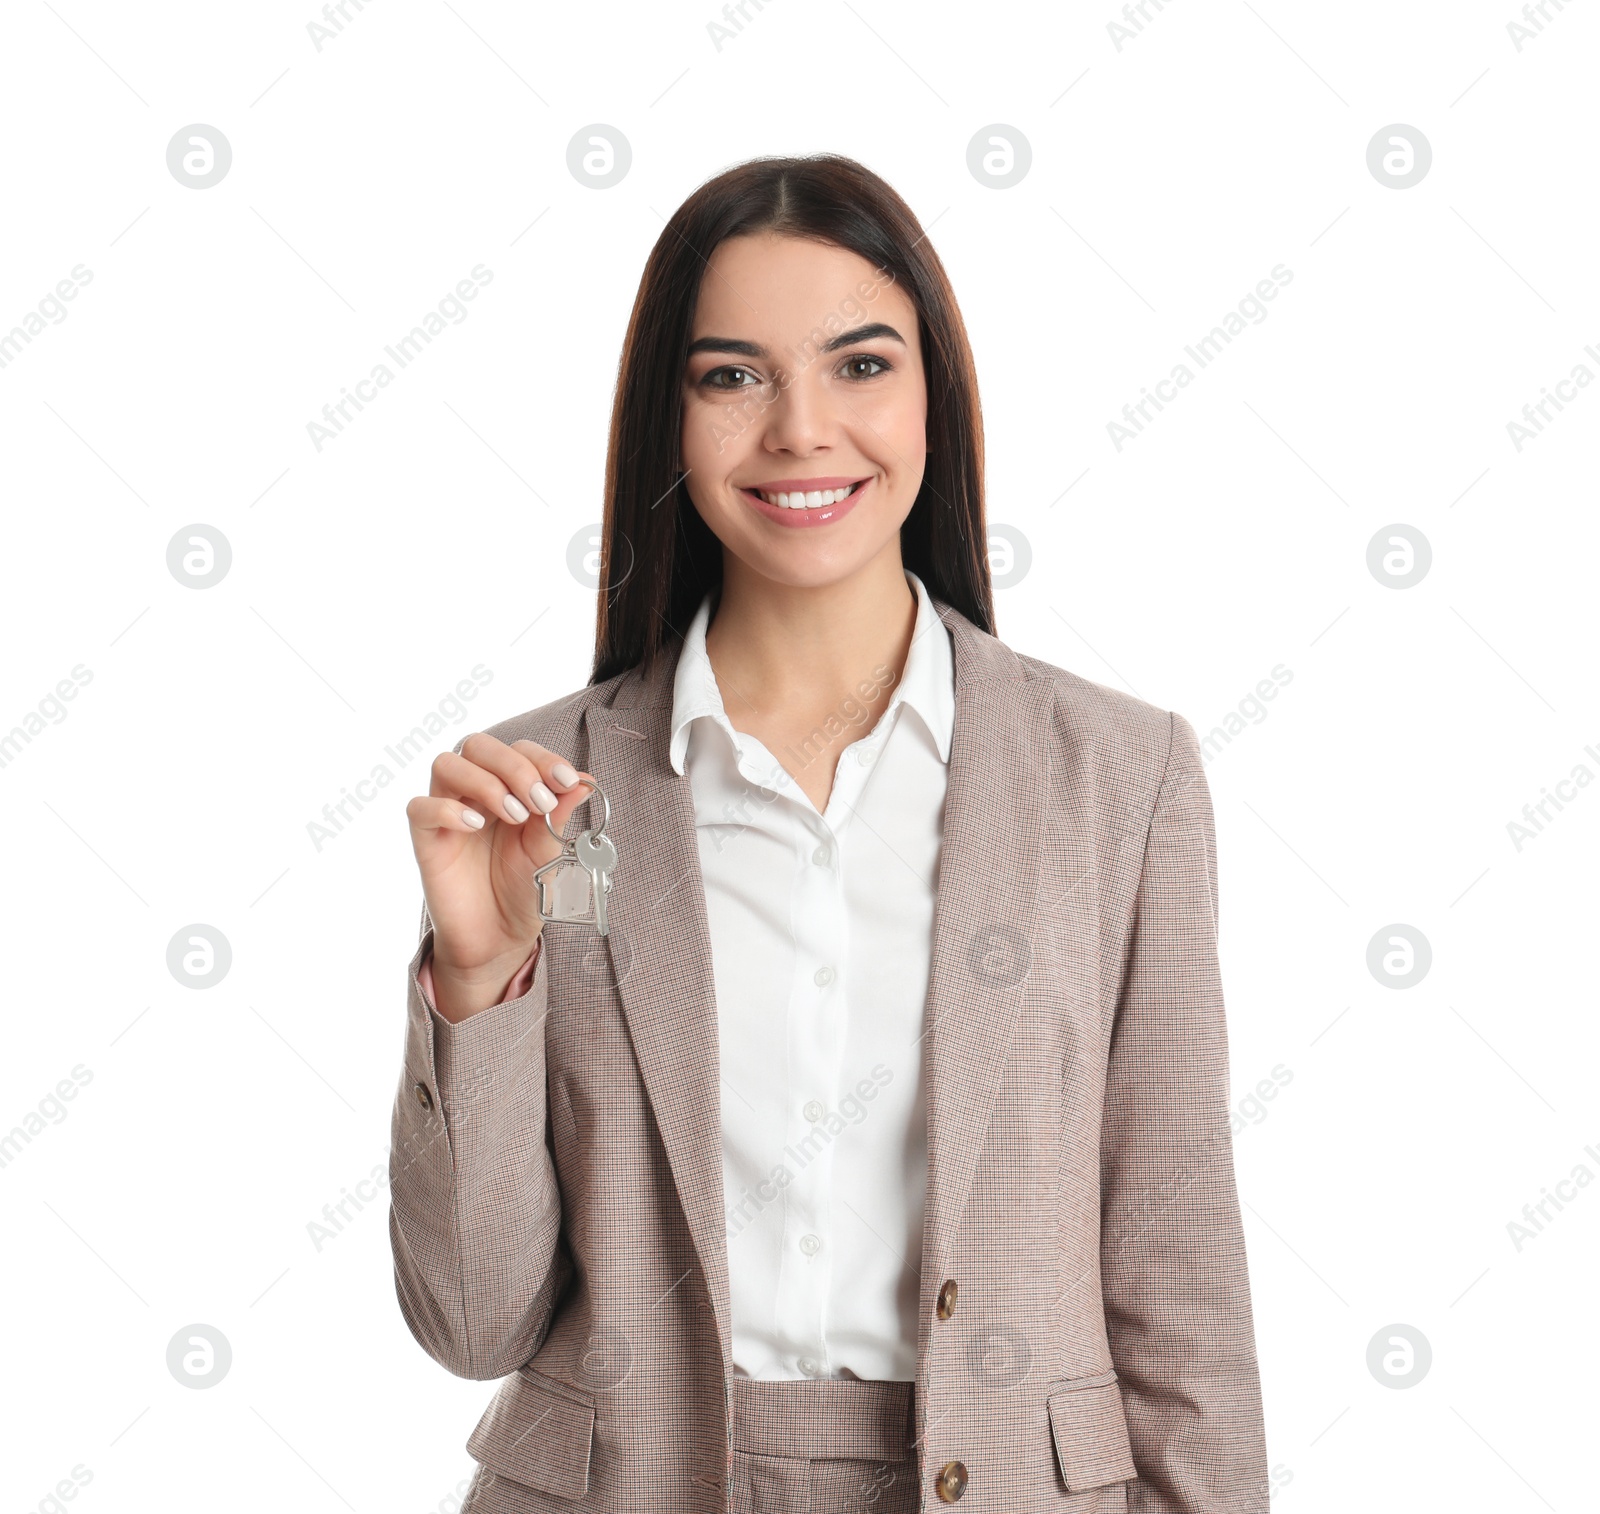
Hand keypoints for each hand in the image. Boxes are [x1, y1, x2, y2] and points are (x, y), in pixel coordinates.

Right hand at [406, 734, 596, 1001]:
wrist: (499, 937)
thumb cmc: (523, 888)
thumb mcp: (549, 851)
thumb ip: (560, 815)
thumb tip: (585, 781)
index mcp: (509, 788)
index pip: (519, 749)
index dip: (542, 758)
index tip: (566, 781)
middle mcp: (475, 792)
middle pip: (479, 745)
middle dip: (513, 766)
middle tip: (538, 801)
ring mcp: (448, 812)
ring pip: (447, 764)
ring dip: (486, 783)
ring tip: (513, 816)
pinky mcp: (426, 839)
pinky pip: (420, 807)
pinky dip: (448, 809)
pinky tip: (475, 825)